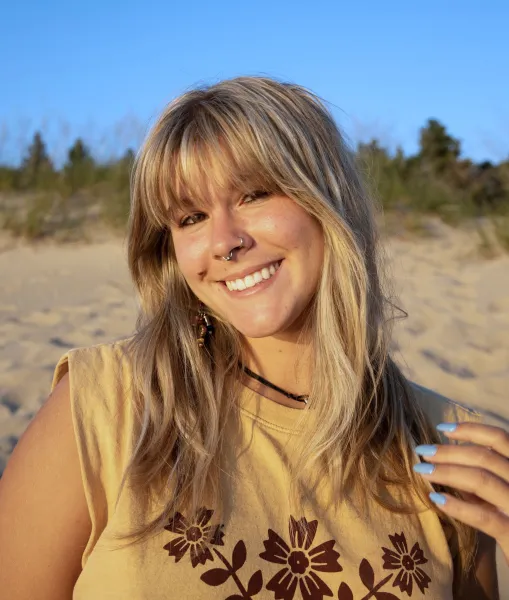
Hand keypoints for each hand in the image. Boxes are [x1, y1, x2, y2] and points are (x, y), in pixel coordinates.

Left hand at [413, 422, 508, 563]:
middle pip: (485, 457)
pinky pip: (484, 516)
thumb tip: (447, 460)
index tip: (441, 428)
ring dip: (447, 472)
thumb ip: (483, 478)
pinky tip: (436, 500)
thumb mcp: (501, 495)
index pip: (500, 439)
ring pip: (481, 480)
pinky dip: (458, 506)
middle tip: (422, 451)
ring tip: (422, 470)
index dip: (470, 430)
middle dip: (449, 452)